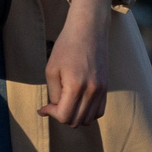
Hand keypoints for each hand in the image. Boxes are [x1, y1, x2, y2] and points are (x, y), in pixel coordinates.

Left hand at [40, 0, 110, 127]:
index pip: (65, 116)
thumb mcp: (51, 70)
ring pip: (88, 119)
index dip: (52, 115)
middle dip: (61, 117)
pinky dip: (87, 113)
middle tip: (53, 105)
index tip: (44, 107)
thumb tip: (53, 110)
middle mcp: (92, 91)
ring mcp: (101, 90)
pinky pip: (98, 111)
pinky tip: (78, 103)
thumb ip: (53, 93)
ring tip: (65, 104)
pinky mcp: (106, 87)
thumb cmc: (66, 47)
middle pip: (76, 121)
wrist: (89, 30)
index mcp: (76, 86)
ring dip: (75, 117)